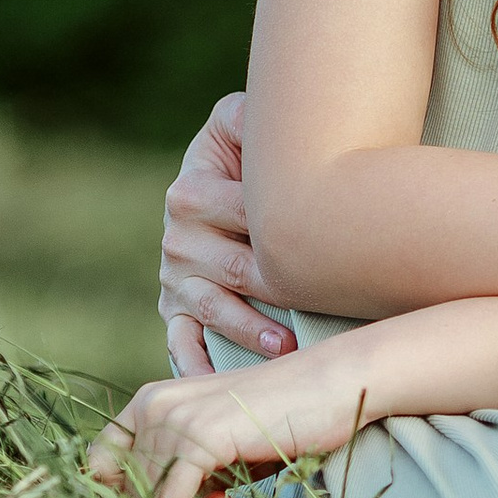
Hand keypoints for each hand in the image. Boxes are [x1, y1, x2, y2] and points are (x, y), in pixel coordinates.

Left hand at [89, 351, 380, 497]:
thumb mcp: (215, 442)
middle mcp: (153, 406)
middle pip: (123, 491)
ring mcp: (174, 420)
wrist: (332, 384)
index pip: (97, 464)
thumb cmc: (280, 417)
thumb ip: (176, 467)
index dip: (123, 496)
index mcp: (150, 401)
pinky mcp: (201, 438)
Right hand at [158, 92, 294, 374]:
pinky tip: (221, 382)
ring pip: (210, 307)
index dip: (282, 225)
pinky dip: (197, 362)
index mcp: (190, 189)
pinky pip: (180, 341)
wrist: (229, 182)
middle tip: (317, 301)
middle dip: (271, 286)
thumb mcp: (240, 123)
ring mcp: (174, 276)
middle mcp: (176, 235)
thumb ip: (246, 114)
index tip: (323, 237)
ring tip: (286, 344)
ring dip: (246, 329)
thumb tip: (261, 115)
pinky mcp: (174, 308)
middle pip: (229, 266)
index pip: (242, 214)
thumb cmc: (248, 153)